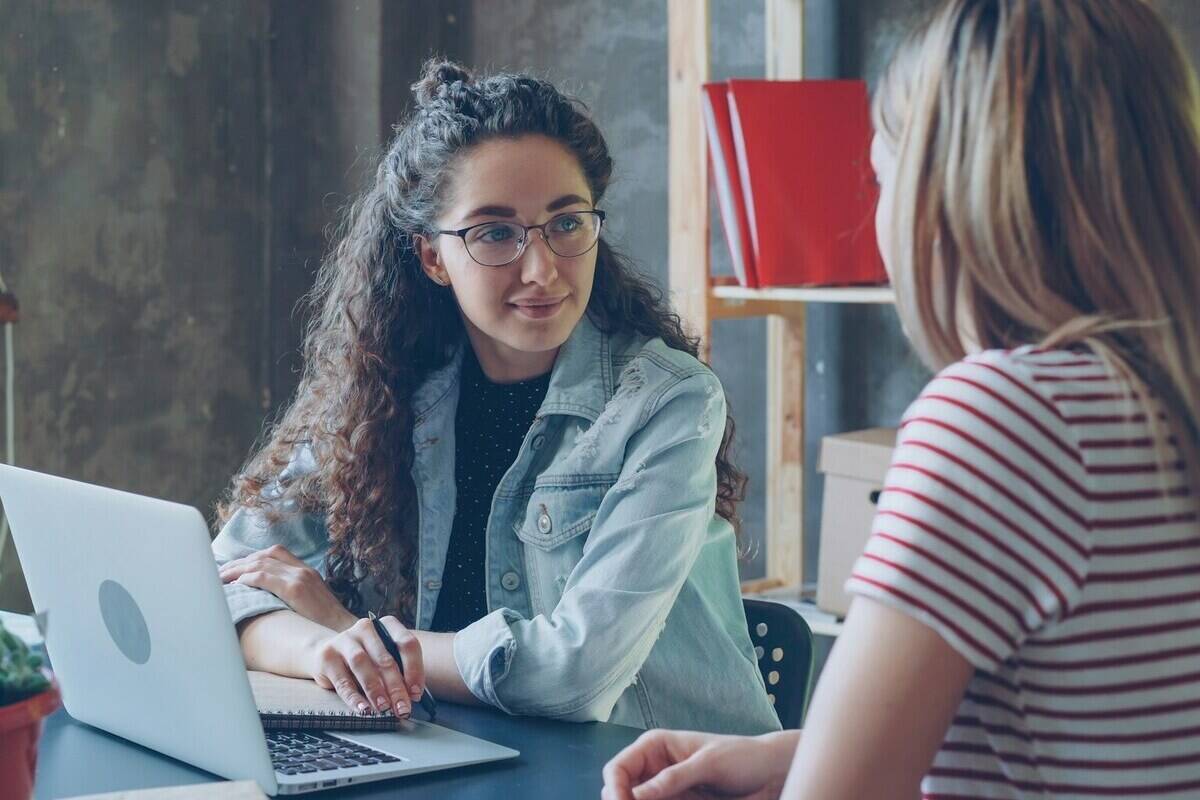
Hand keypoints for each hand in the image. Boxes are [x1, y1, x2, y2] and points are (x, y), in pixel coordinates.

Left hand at [219, 544, 356, 632]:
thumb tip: (267, 600)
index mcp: (306, 571)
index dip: (252, 557)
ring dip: (237, 569)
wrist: (344, 632)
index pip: (275, 552)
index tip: (236, 567)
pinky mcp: (295, 588)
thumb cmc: (325, 625)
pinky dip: (247, 578)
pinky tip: (236, 585)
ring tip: (221, 578)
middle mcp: (302, 570)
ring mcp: (299, 577)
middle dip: (239, 562)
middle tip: (221, 573)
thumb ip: (293, 596)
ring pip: (260, 563)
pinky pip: (264, 577)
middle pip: (264, 555)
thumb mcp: (311, 604)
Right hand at [304, 616, 425, 718]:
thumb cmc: (365, 660)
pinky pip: (342, 680)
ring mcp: (344, 640)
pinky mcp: (327, 657)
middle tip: (402, 708)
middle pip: (385, 658)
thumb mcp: (383, 660)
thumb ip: (398, 674)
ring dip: (375, 689)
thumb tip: (411, 697)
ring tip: (383, 708)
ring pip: (362, 664)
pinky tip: (363, 708)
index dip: (414, 669)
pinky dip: (354, 697)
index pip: (406, 643)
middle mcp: (365, 628)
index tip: (416, 693)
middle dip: (396, 687)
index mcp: (386, 625)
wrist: (326, 653)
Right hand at [602, 729, 797, 799]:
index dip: (615, 790)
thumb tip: (638, 794)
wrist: (771, 773)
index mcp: (655, 747)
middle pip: (621, 792)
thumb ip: (674, 778)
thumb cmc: (743, 757)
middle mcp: (654, 769)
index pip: (618, 769)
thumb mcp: (708, 764)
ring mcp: (665, 791)